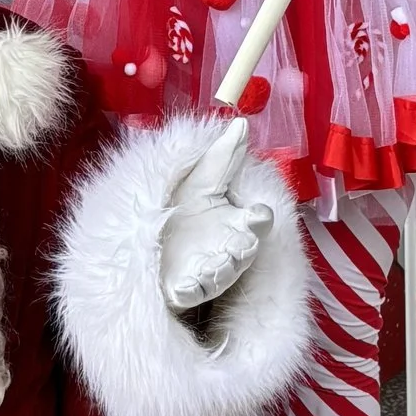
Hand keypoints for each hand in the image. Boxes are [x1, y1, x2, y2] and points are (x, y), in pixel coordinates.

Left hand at [158, 122, 274, 314]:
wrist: (156, 243)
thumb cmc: (184, 213)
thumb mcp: (200, 182)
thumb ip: (222, 158)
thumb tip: (240, 123)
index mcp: (238, 223)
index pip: (258, 220)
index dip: (259, 218)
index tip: (257, 212)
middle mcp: (230, 249)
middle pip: (246, 250)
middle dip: (243, 248)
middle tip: (241, 244)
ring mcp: (210, 271)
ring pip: (223, 274)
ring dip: (221, 270)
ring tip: (215, 264)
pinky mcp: (187, 290)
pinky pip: (193, 292)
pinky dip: (191, 290)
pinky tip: (184, 285)